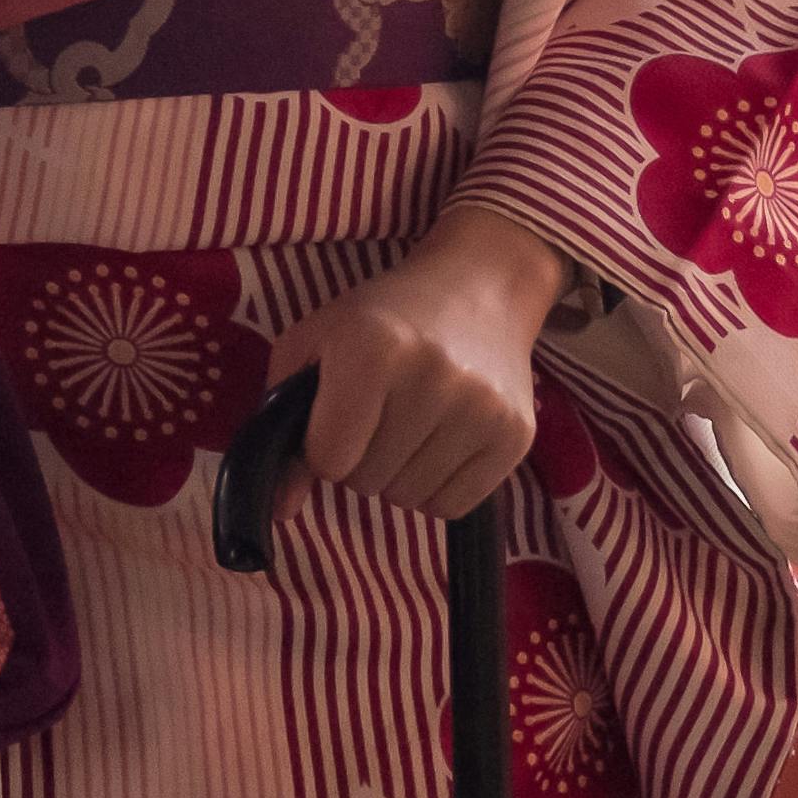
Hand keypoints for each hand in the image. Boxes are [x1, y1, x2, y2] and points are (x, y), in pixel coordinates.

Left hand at [275, 202, 565, 519]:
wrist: (477, 288)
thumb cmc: (380, 319)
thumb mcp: (313, 344)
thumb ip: (282, 424)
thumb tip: (281, 509)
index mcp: (371, 349)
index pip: (328, 459)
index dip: (321, 445)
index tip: (338, 415)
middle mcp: (432, 377)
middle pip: (367, 483)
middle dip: (360, 458)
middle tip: (379, 413)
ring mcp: (481, 409)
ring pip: (408, 501)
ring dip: (397, 474)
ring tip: (411, 422)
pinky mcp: (516, 435)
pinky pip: (452, 507)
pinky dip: (436, 487)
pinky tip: (441, 439)